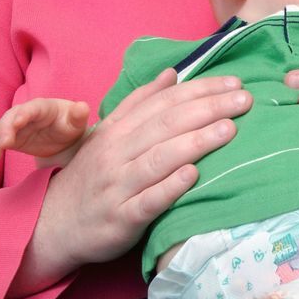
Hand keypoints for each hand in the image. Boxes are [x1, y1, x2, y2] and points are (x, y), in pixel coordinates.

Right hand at [0, 98, 89, 165]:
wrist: (63, 136)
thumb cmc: (70, 124)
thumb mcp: (77, 121)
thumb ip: (79, 115)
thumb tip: (83, 107)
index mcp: (43, 107)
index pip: (31, 108)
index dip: (23, 114)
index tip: (17, 123)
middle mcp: (24, 114)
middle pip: (9, 118)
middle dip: (3, 130)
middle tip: (2, 146)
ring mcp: (14, 126)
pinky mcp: (9, 138)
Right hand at [11, 69, 250, 293]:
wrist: (54, 225)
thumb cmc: (93, 177)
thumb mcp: (109, 134)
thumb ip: (139, 103)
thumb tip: (172, 73)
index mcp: (118, 130)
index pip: (163, 102)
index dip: (200, 90)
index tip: (234, 83)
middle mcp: (116, 153)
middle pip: (166, 125)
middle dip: (207, 109)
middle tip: (244, 100)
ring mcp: (118, 186)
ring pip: (158, 159)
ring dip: (195, 142)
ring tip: (228, 129)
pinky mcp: (121, 219)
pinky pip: (147, 201)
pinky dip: (169, 187)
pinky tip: (194, 175)